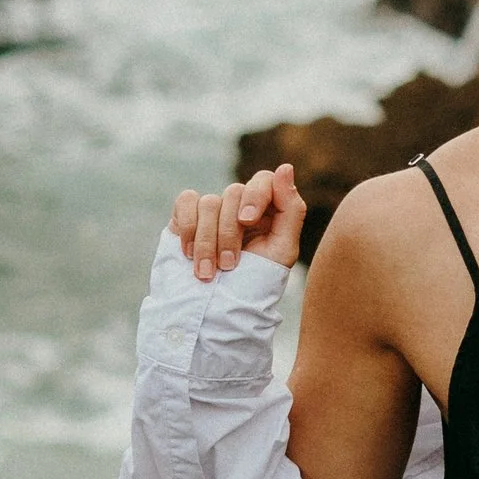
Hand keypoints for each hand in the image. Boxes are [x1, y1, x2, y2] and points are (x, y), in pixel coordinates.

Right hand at [171, 163, 305, 281]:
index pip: (264, 180)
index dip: (255, 195)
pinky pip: (187, 201)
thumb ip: (291, 209)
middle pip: (234, 192)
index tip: (247, 221)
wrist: (216, 311)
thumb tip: (285, 167)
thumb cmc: (254, 284)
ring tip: (208, 273)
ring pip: (209, 202)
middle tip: (229, 265)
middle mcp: (241, 206)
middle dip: (229, 232)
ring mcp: (214, 210)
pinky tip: (190, 253)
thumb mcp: (283, 251)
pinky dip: (188, 228)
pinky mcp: (186, 216)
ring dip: (208, 241)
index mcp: (268, 211)